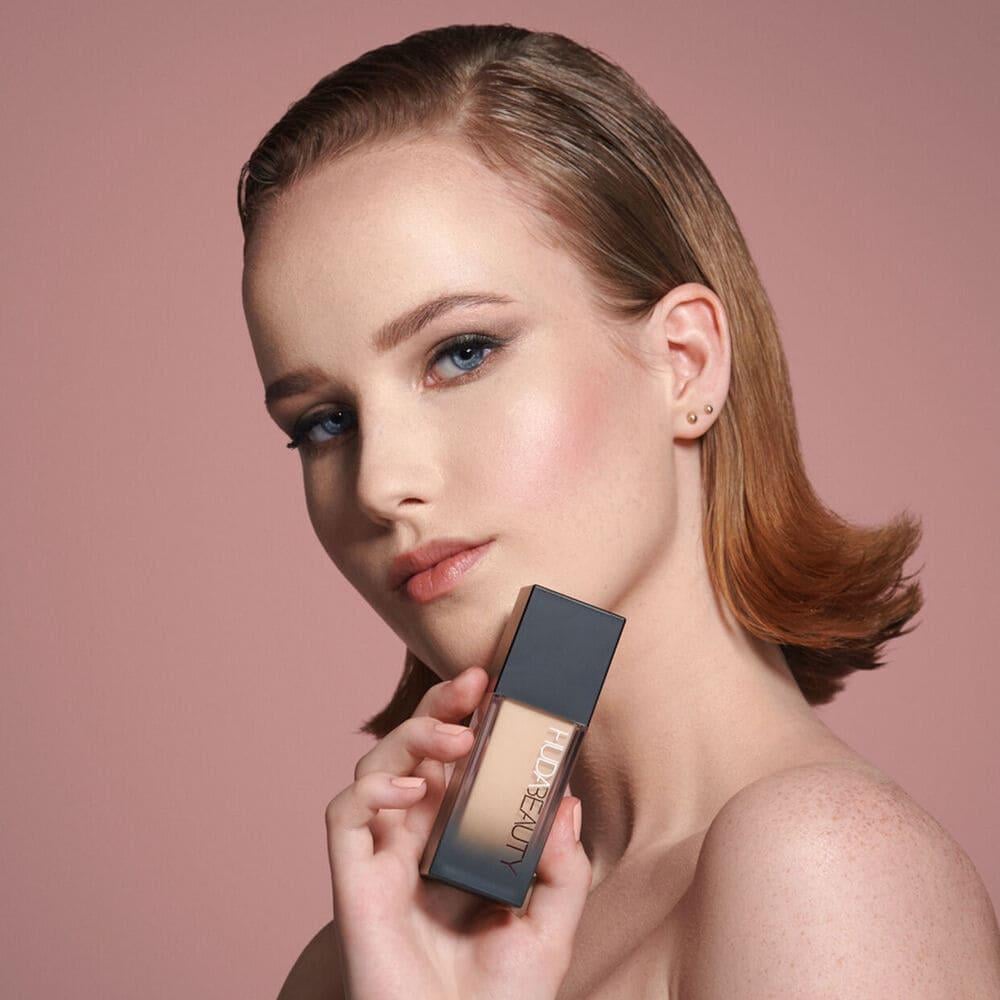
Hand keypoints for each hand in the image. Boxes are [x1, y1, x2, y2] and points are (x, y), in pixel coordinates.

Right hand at [324, 665, 591, 999]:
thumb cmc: (499, 998)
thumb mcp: (551, 928)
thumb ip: (562, 869)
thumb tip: (565, 804)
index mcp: (460, 839)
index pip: (461, 762)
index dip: (474, 721)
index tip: (503, 689)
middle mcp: (419, 838)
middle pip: (417, 750)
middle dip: (440, 708)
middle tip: (474, 682)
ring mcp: (384, 855)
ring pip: (379, 767)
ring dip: (413, 737)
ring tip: (456, 736)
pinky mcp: (355, 880)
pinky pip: (344, 815)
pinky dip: (370, 789)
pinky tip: (408, 789)